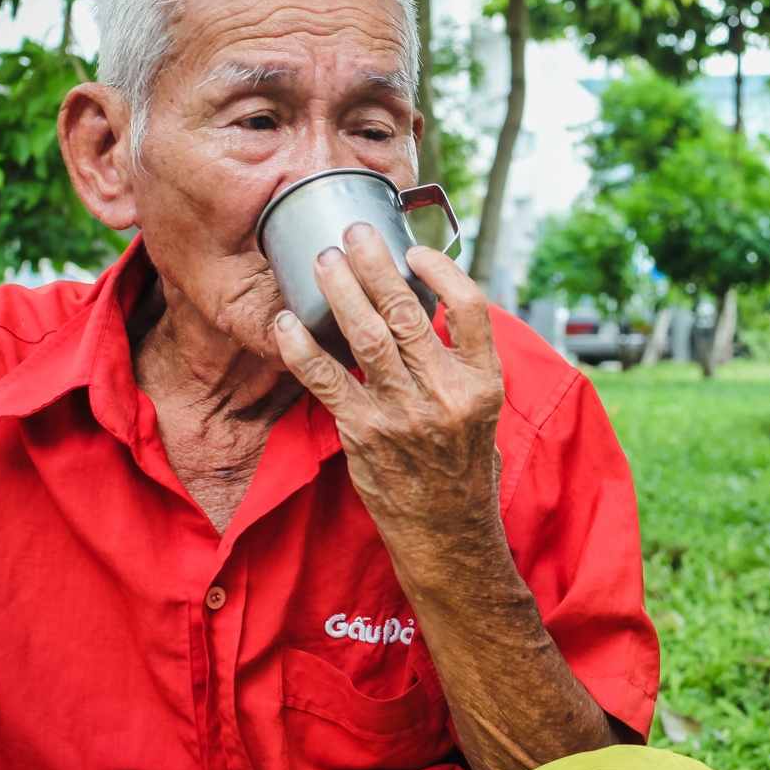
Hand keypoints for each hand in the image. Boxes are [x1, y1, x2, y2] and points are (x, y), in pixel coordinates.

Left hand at [274, 225, 614, 769]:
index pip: (469, 308)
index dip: (441, 270)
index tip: (415, 250)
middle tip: (352, 232)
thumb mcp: (482, 411)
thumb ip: (458, 362)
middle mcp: (446, 395)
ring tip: (322, 259)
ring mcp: (404, 415)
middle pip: (408, 312)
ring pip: (367, 336)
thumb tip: (423, 305)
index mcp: (483, 383)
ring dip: (339, 292)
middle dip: (375, 264)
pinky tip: (286, 323)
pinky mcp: (364, 436)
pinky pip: (327, 380)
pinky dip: (303, 348)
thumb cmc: (463, 469)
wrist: (447, 537)